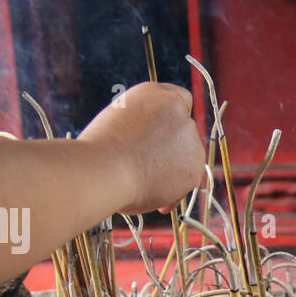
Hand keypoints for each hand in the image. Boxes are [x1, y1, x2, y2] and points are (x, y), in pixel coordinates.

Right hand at [77, 82, 203, 214]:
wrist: (105, 169)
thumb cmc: (100, 152)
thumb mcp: (119, 126)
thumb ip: (143, 129)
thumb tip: (152, 146)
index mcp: (154, 94)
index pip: (178, 99)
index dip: (170, 122)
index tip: (159, 138)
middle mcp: (177, 110)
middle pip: (183, 132)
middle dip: (171, 150)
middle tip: (150, 168)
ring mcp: (189, 136)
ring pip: (187, 157)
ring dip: (173, 171)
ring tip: (147, 186)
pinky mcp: (195, 164)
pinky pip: (188, 180)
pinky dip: (175, 192)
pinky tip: (158, 202)